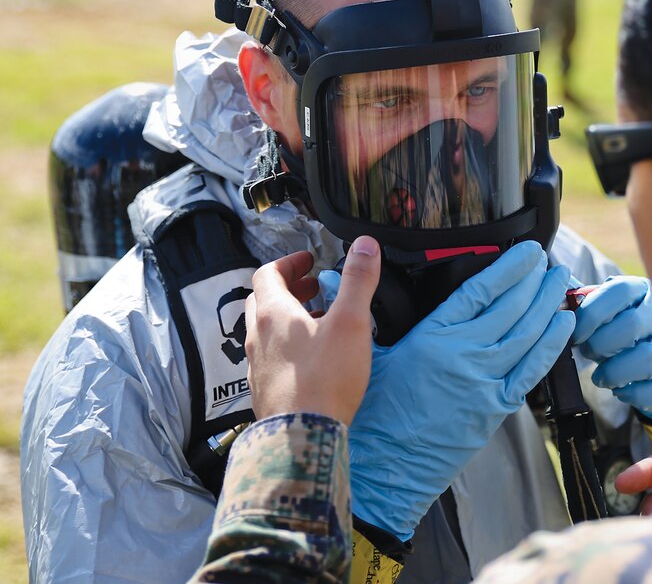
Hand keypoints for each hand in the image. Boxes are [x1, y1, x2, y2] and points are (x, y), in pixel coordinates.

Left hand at [244, 236, 380, 423]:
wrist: (302, 436)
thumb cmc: (325, 378)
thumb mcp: (351, 322)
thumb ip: (357, 280)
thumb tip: (363, 245)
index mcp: (273, 314)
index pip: (268, 274)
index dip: (289, 263)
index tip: (310, 262)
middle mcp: (257, 338)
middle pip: (262, 301)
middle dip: (288, 289)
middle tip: (314, 289)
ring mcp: (257, 367)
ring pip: (265, 332)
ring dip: (287, 319)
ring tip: (317, 323)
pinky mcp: (265, 391)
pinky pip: (270, 360)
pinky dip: (287, 348)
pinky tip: (310, 361)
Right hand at [341, 241, 574, 541]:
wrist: (386, 470)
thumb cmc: (376, 414)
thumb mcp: (373, 354)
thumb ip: (382, 314)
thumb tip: (370, 279)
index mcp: (434, 336)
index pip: (480, 290)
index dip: (508, 268)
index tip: (526, 252)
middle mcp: (464, 355)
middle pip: (511, 307)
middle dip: (534, 280)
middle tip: (548, 262)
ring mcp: (485, 382)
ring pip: (527, 333)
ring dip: (548, 304)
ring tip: (560, 283)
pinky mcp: (496, 408)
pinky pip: (532, 370)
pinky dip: (551, 345)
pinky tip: (564, 325)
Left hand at [571, 276, 651, 418]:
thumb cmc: (622, 332)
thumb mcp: (606, 311)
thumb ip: (584, 304)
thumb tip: (559, 304)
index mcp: (642, 291)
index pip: (619, 292)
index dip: (591, 313)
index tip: (575, 334)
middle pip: (633, 325)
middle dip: (600, 345)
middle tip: (588, 354)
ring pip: (647, 359)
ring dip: (614, 372)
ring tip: (601, 376)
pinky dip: (634, 394)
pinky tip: (621, 391)